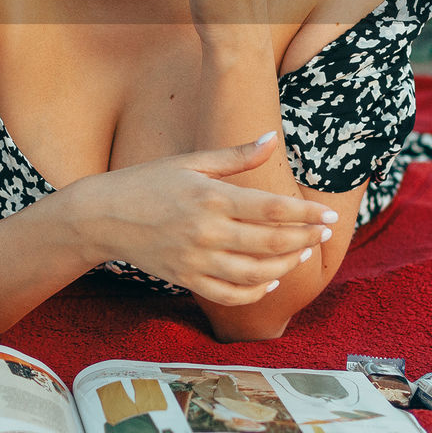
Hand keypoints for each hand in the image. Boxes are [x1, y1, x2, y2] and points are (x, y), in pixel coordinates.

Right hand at [73, 133, 338, 305]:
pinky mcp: (186, 279)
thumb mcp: (191, 161)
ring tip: (302, 255)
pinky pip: (229, 294)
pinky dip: (255, 292)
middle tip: (322, 233)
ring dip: (286, 267)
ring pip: (256, 274)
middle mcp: (206, 231)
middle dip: (304, 240)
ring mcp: (196, 260)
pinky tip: (270, 281)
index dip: (305, 214)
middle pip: (271, 244)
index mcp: (211, 197)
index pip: (272, 209)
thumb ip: (235, 156)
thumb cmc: (148, 181)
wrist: (102, 215)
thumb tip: (271, 138)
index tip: (328, 215)